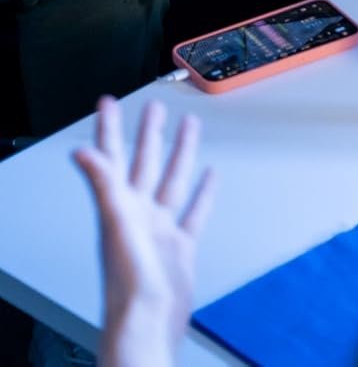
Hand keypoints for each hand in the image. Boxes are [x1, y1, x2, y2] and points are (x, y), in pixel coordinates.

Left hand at [73, 98, 214, 366]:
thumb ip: (102, 186)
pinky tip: (209, 177)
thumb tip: (81, 153)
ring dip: (180, 153)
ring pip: (172, 181)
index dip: (109, 130)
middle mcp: (138, 214)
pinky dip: (203, 193)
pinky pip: (194, 211)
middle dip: (148, 134)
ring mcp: (160, 229)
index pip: (112, 158)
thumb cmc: (129, 281)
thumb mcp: (116, 224)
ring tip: (188, 128)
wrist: (150, 321)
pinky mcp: (181, 245)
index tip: (109, 104)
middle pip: (144, 163)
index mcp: (119, 206)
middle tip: (153, 108)